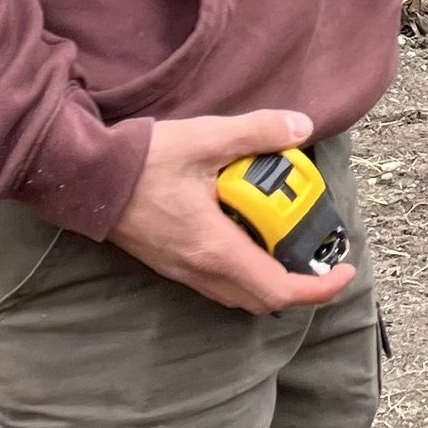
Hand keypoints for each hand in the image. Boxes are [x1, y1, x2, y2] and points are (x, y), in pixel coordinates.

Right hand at [110, 107, 355, 315]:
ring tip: (289, 243)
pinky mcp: (170, 264)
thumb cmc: (142, 161)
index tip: (343, 269)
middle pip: (263, 300)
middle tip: (321, 254)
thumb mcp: (207, 137)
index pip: (279, 290)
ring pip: (239, 295)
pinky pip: (218, 283)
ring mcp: (182, 271)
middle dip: (301, 285)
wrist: (84, 177)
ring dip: (271, 279)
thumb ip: (258, 132)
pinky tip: (249, 234)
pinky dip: (245, 270)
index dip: (319, 288)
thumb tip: (302, 127)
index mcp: (215, 249)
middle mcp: (200, 270)